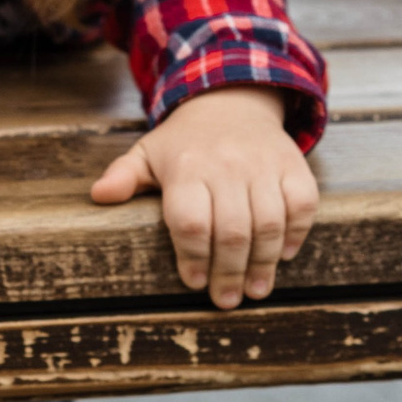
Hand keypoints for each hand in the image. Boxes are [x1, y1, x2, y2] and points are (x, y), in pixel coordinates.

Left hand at [89, 87, 318, 309]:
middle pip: (232, 230)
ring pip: (269, 223)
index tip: (193, 282)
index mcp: (186, 167)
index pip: (191, 222)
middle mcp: (227, 166)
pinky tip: (282, 255)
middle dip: (229, 272)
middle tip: (225, 300)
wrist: (231, 101)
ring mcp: (263, 165)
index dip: (193, 257)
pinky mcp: (293, 166)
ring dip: (263, 263)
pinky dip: (296, 233)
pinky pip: (302, 205)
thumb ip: (123, 177)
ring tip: (255, 290)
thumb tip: (98, 196)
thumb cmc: (184, 142)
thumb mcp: (147, 153)